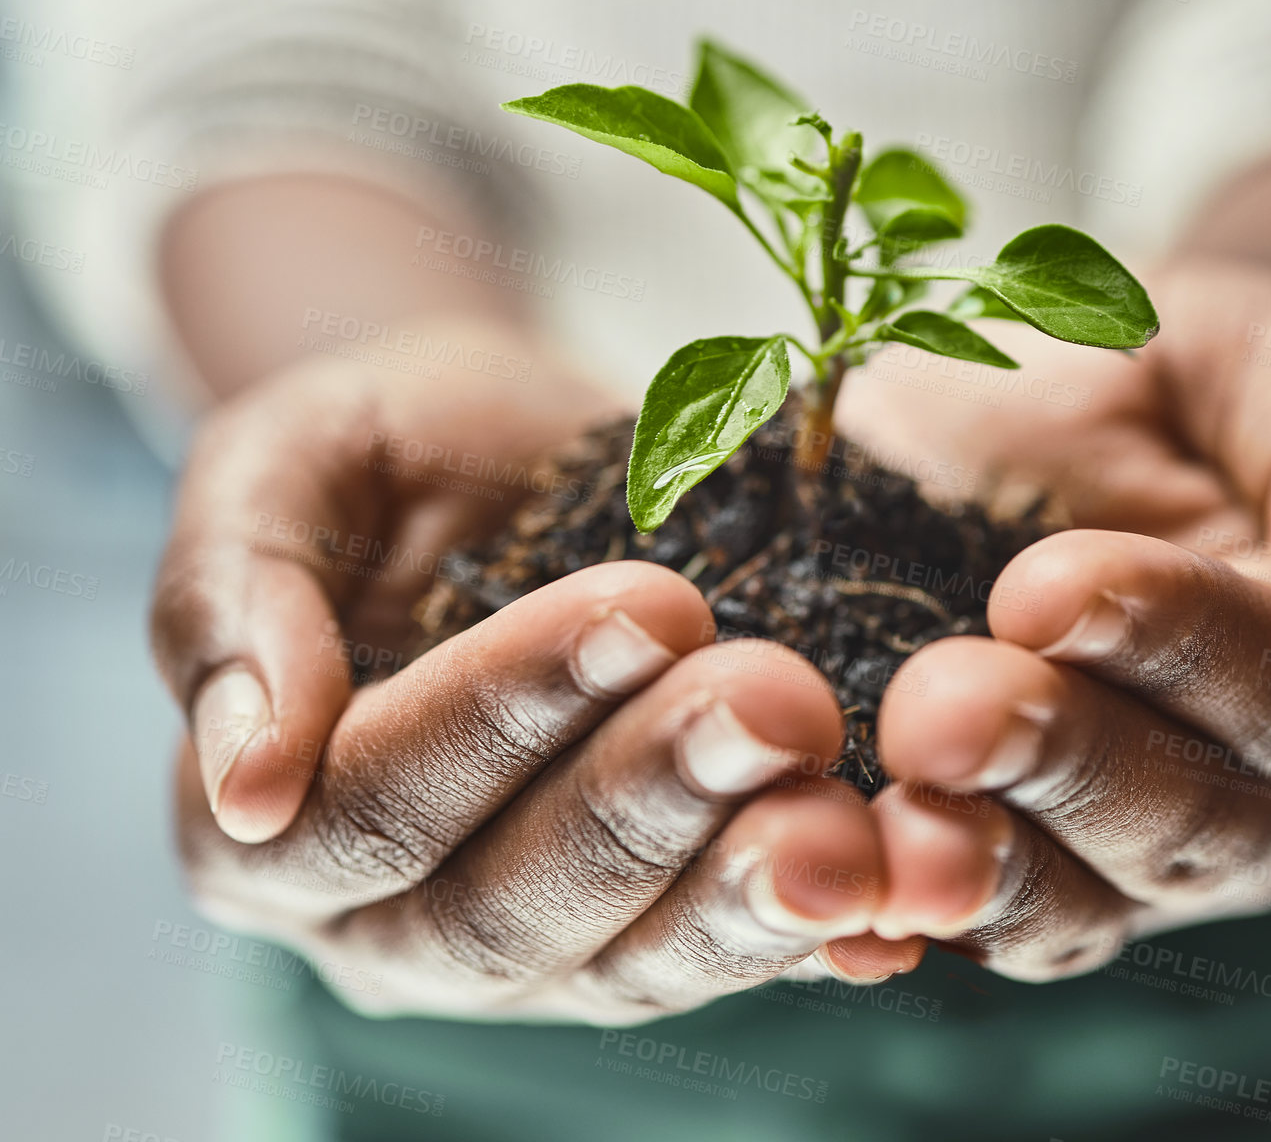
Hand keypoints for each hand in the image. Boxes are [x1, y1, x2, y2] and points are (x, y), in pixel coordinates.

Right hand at [154, 345, 918, 1021]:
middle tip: (773, 697)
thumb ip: (228, 601)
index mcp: (266, 827)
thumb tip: (246, 784)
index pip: (372, 800)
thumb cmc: (386, 453)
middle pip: (509, 902)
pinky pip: (732, 957)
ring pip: (630, 960)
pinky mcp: (655, 929)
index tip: (644, 602)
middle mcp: (393, 924)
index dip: (504, 710)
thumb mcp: (282, 468)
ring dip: (744, 889)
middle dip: (650, 796)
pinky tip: (900, 896)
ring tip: (850, 817)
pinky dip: (816, 938)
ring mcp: (535, 947)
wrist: (512, 461)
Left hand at [835, 256, 1270, 976]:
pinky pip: (965, 923)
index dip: (1165, 640)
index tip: (1046, 585)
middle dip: (1057, 758)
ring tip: (895, 818)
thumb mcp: (1266, 364)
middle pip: (1175, 814)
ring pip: (1073, 903)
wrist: (1054, 404)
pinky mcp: (1011, 870)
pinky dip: (901, 919)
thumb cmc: (1175, 377)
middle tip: (946, 705)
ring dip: (981, 864)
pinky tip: (844, 901)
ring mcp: (1127, 859)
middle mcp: (1250, 798)